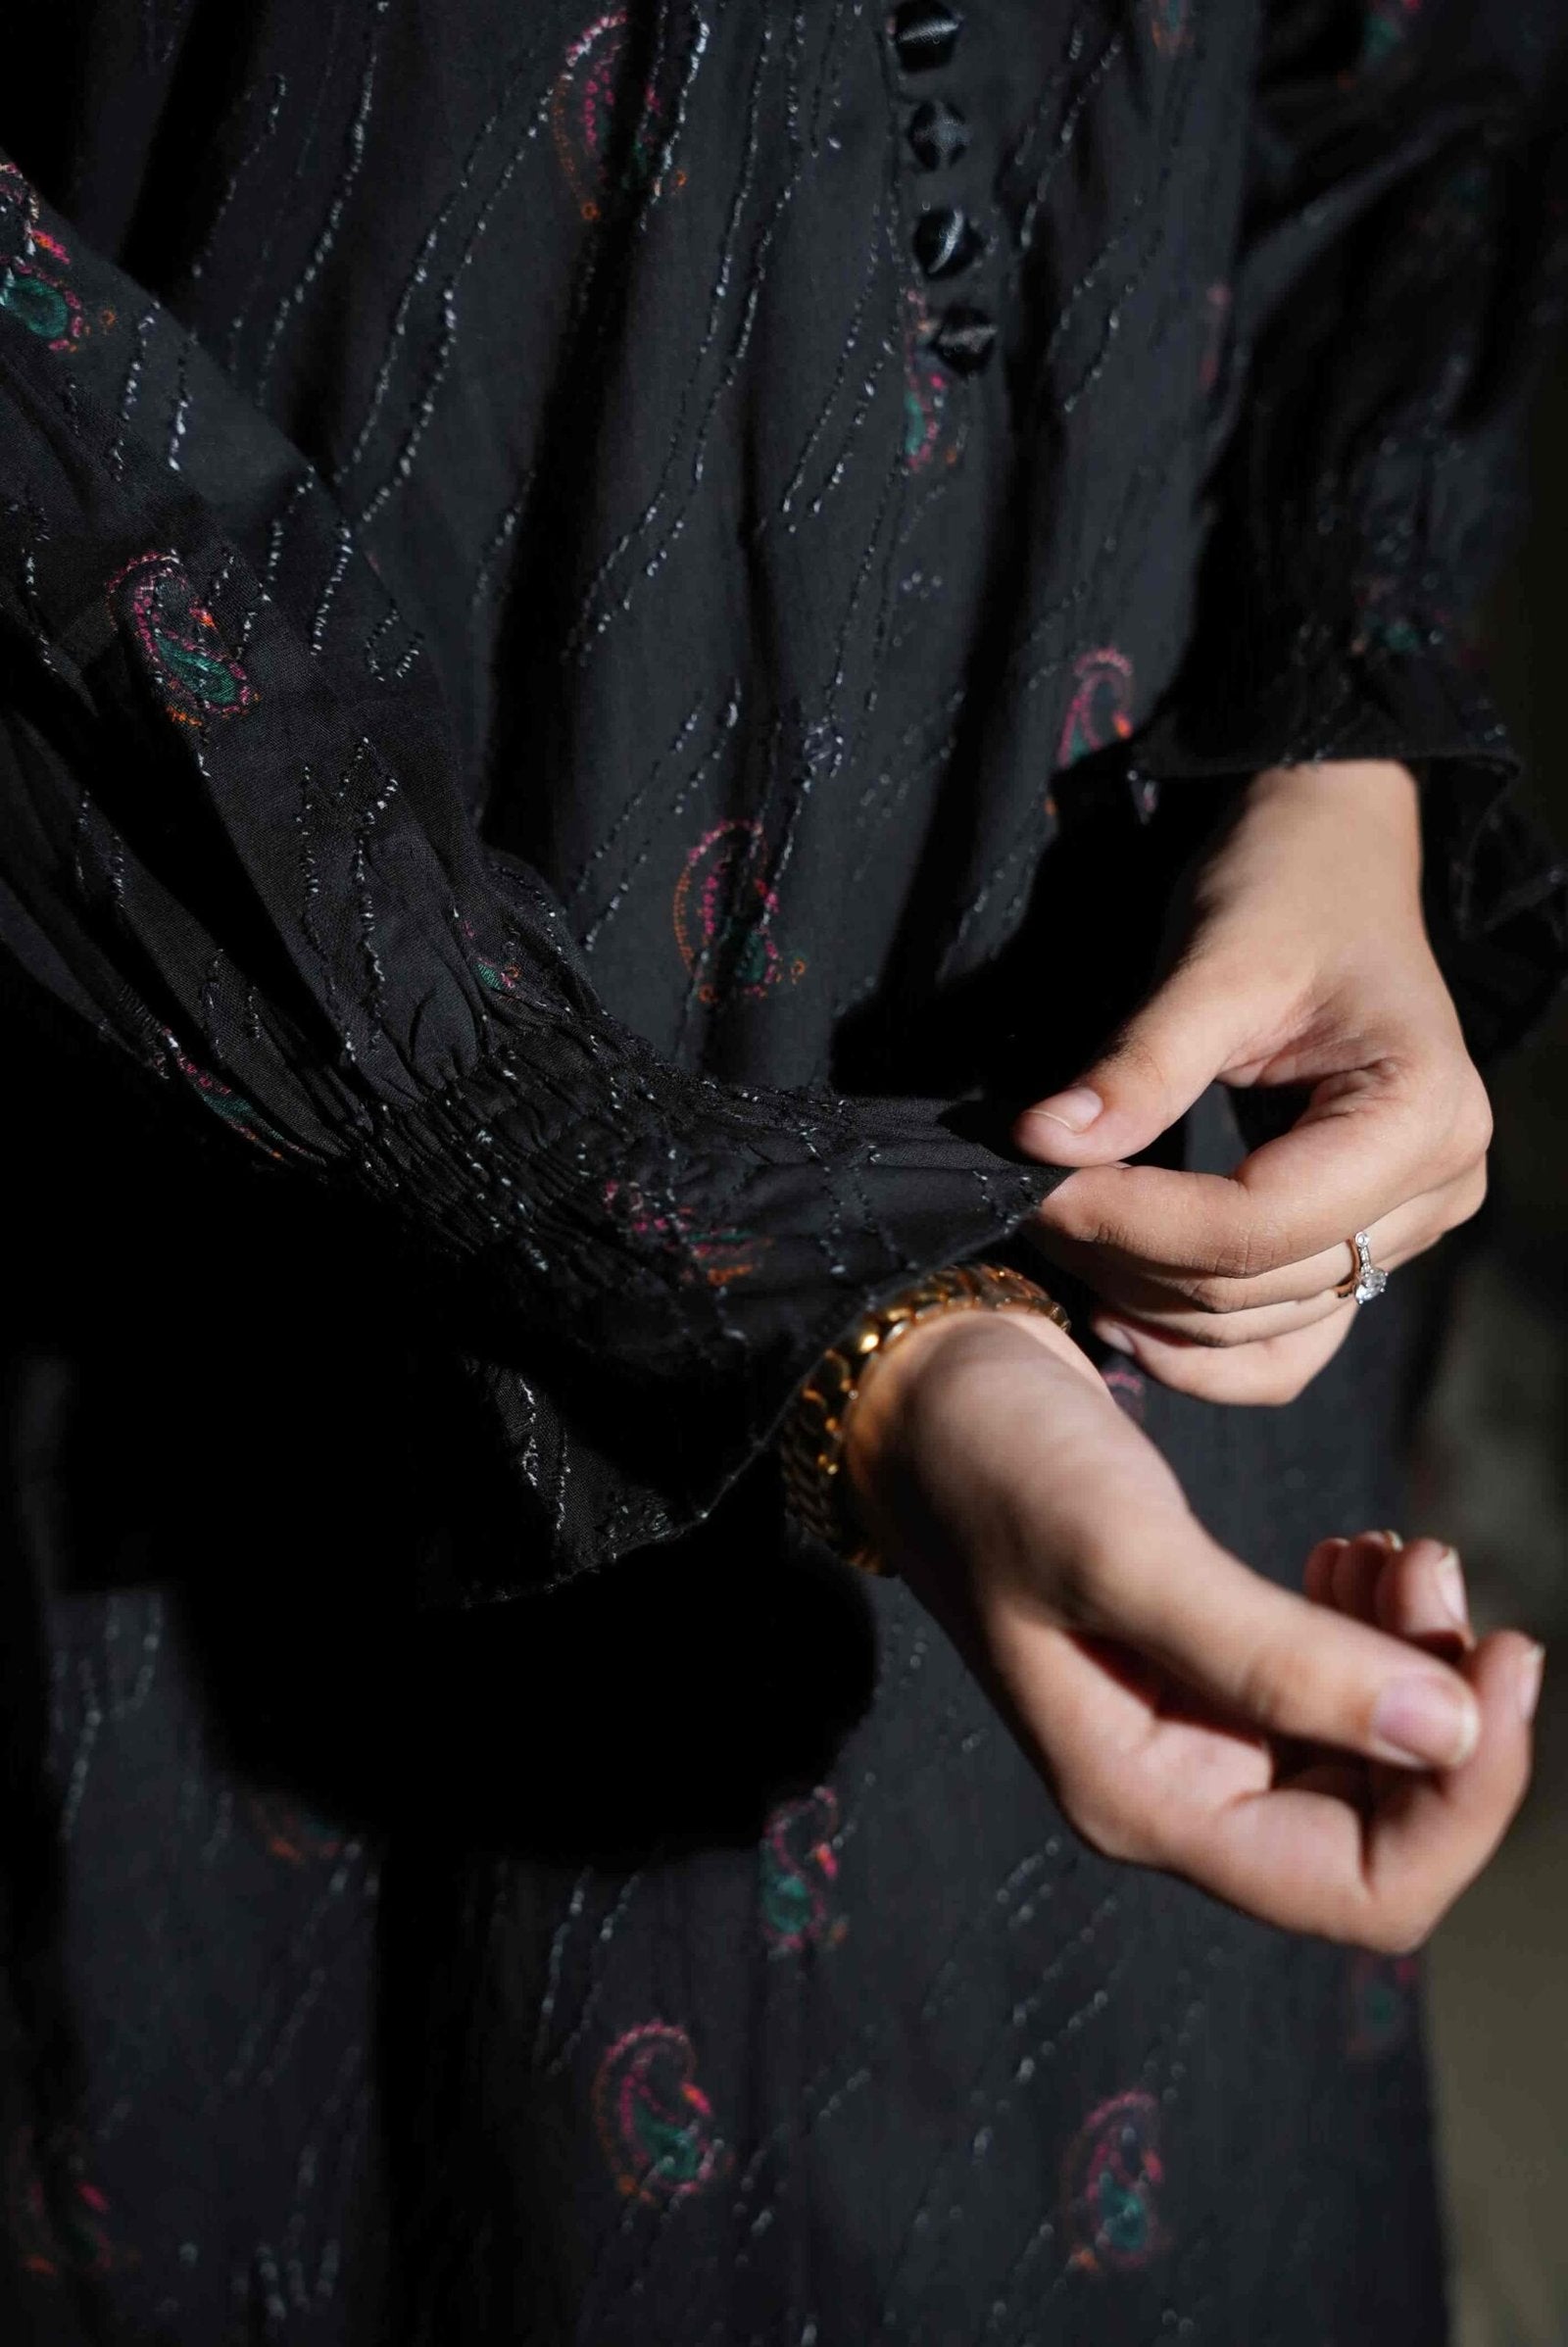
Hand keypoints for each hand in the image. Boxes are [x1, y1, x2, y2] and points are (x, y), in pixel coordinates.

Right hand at [846, 1308, 1540, 1945]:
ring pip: (1369, 1751)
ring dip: (1415, 1657)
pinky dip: (1372, 1626)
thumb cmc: (998, 1467)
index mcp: (1144, 1798)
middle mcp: (1176, 1788)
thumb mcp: (1128, 1552)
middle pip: (1382, 1829)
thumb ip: (1280, 1655)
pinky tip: (1354, 1552)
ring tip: (1396, 1546)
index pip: (1359, 1890)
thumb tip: (1456, 1734)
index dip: (1462, 1801)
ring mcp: (1191, 1729)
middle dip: (1445, 1709)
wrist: (924, 1391)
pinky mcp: (1203, 1663)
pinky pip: (1332, 1688)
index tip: (1505, 1657)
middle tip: (1434, 1564)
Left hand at [1013, 761, 1490, 1402]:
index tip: (1038, 1184)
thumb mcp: (1214, 962)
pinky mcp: (1368, 1244)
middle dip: (1126, 1257)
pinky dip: (1200, 1347)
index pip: (1260, 1224)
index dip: (1135, 1222)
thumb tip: (1040, 1145)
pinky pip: (1287, 1342)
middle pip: (1258, 1285)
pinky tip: (1120, 1311)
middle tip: (1027, 1200)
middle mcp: (1439, 1185)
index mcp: (1423, 1112)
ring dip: (1148, 1304)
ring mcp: (1410, 1226)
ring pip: (1262, 1328)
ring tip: (1061, 1240)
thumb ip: (1138, 1067)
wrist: (1331, 863)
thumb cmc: (1286, 891)